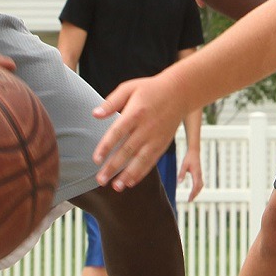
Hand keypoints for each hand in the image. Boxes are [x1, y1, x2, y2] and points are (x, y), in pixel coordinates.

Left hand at [91, 75, 189, 191]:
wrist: (181, 91)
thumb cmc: (151, 89)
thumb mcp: (130, 88)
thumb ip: (112, 102)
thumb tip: (95, 114)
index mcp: (136, 112)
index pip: (118, 132)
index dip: (106, 147)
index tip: (96, 159)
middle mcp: (147, 127)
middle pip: (128, 150)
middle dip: (113, 167)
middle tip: (100, 180)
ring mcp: (156, 137)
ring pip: (141, 160)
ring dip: (128, 175)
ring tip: (116, 187)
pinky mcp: (163, 143)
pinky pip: (151, 161)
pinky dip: (141, 173)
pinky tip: (130, 182)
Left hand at [179, 140, 203, 202]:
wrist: (194, 152)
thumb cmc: (188, 158)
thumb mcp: (183, 165)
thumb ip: (181, 174)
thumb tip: (179, 182)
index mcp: (196, 174)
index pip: (195, 186)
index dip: (193, 193)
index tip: (189, 199)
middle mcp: (199, 175)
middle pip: (199, 187)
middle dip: (195, 194)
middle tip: (190, 200)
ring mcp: (200, 174)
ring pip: (201, 185)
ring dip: (197, 192)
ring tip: (192, 197)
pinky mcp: (199, 173)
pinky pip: (200, 183)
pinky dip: (198, 188)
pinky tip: (194, 190)